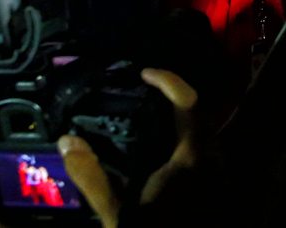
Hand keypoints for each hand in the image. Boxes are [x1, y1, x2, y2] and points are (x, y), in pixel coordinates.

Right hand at [0, 69, 198, 227]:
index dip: (169, 80)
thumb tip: (67, 142)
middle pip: (199, 113)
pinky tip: (158, 148)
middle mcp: (213, 159)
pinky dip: (182, 139)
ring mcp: (218, 172)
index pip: (189, 103)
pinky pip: (203, 149)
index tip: (144, 73)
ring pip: (203, 131)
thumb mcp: (117, 213)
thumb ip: (92, 177)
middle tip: (143, 91)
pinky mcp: (215, 184)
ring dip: (178, 120)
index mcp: (192, 159)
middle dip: (172, 98)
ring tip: (147, 115)